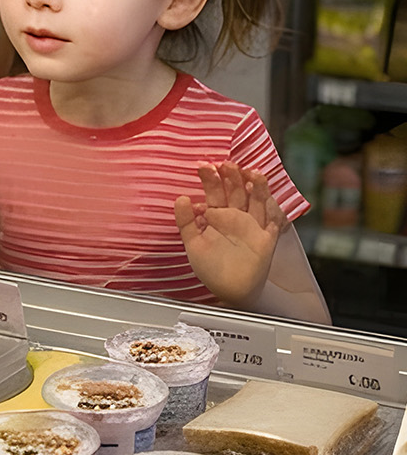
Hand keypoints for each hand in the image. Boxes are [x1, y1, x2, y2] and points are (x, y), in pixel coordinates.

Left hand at [174, 161, 281, 307]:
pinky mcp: (266, 237)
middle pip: (235, 191)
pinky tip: (267, 197)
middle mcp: (235, 217)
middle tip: (225, 164)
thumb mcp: (192, 244)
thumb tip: (181, 198)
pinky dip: (272, 207)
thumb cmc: (211, 268)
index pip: (214, 192)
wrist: (230, 290)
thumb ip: (185, 222)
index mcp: (216, 216)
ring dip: (255, 186)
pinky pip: (272, 219)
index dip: (210, 179)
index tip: (204, 166)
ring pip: (256, 200)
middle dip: (231, 177)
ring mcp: (252, 225)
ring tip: (250, 172)